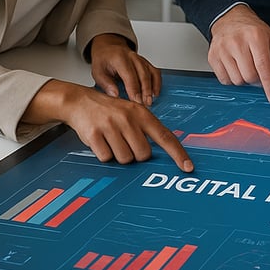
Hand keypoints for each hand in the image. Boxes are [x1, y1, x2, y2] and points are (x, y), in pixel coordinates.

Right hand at [25, 80, 192, 171]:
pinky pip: (106, 158)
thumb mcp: (132, 113)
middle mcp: (129, 119)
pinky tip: (101, 141)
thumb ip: (146, 130)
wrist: (81, 102)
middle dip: (135, 154)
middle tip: (125, 142)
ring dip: (119, 155)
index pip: (165, 137)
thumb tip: (158, 154)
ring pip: (125, 159)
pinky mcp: (95, 135)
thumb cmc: (110, 111)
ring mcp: (111, 126)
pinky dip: (104, 154)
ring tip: (112, 140)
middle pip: (143, 155)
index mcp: (142, 114)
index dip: (178, 154)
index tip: (188, 167)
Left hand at [89, 33, 161, 105]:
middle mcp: (132, 57)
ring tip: (149, 101)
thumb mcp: (97, 72)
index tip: (136, 102)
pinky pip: (155, 72)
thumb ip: (106, 84)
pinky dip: (157, 83)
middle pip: (143, 74)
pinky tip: (155, 93)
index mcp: (119, 58)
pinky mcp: (146, 63)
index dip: (134, 90)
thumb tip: (115, 95)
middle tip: (144, 104)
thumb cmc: (103, 60)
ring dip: (152, 88)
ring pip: (151, 73)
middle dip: (145, 91)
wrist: (108, 49)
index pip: (129, 75)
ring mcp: (141, 59)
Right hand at [208, 5, 269, 102]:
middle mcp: (237, 42)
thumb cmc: (253, 31)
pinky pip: (224, 80)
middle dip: (257, 80)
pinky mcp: (212, 56)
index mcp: (255, 36)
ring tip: (246, 65)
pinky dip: (233, 79)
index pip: (263, 66)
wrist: (230, 19)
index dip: (269, 85)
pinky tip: (235, 66)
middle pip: (249, 76)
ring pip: (237, 81)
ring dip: (244, 79)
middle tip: (259, 72)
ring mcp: (222, 49)